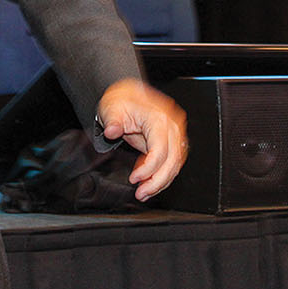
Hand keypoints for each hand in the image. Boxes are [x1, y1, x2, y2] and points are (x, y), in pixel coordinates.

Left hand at [97, 77, 187, 201]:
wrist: (128, 94)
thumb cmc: (122, 100)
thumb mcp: (112, 108)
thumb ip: (113, 121)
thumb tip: (112, 131)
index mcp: (160, 118)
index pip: (160, 150)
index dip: (149, 168)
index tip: (134, 179)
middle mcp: (172, 126)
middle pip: (173, 161)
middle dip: (157, 181)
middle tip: (141, 194)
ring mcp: (175, 133)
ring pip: (175, 164)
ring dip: (160, 182)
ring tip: (144, 193)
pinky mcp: (173, 141)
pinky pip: (172, 162)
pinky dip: (161, 175)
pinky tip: (148, 183)